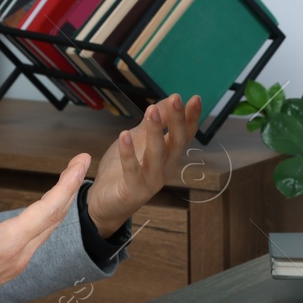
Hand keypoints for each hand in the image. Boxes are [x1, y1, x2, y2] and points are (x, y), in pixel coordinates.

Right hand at [0, 153, 90, 302]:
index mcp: (5, 246)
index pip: (47, 211)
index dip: (66, 185)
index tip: (80, 163)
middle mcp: (17, 257)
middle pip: (55, 219)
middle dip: (70, 189)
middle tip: (80, 163)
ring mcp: (14, 263)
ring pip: (47, 229)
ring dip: (60, 203)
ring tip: (68, 180)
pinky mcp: (8, 265)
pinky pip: (37, 237)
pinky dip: (48, 217)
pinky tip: (46, 208)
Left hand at [85, 94, 202, 237]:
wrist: (106, 203)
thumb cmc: (124, 170)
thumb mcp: (139, 139)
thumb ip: (154, 122)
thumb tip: (170, 100)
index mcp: (169, 156)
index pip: (186, 135)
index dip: (191, 118)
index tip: (195, 98)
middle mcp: (165, 169)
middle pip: (177, 143)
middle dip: (177, 120)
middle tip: (176, 99)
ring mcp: (151, 181)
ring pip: (157, 154)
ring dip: (155, 131)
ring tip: (152, 110)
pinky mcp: (133, 190)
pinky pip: (132, 170)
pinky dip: (128, 153)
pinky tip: (124, 134)